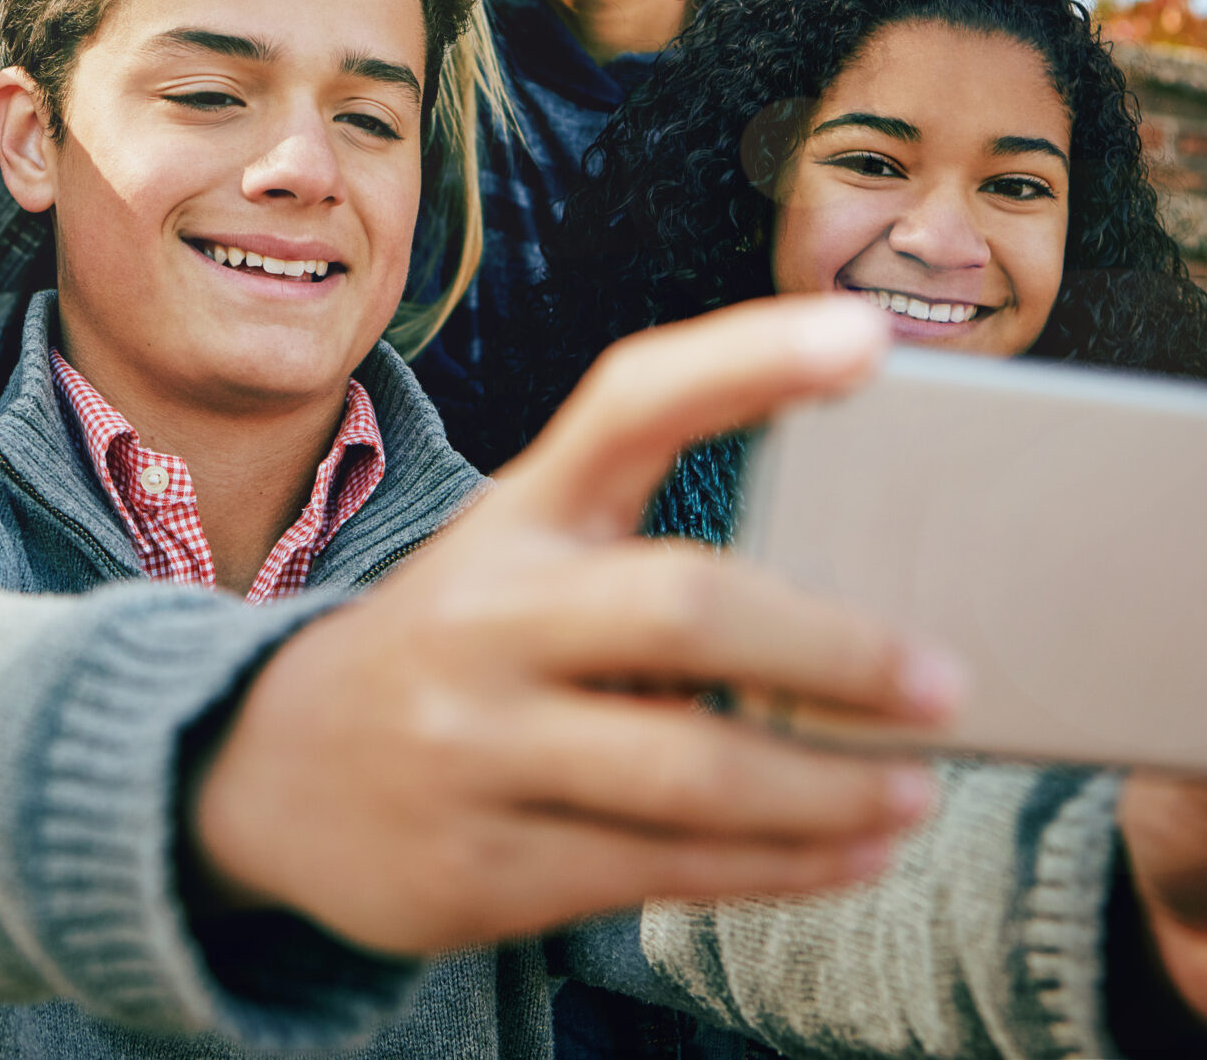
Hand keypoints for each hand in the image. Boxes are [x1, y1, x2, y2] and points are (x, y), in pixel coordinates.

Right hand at [189, 296, 966, 957]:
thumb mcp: (519, 562)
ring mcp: (475, 746)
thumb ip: (649, 560)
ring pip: (690, 769)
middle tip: (942, 681)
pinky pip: (663, 870)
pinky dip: (781, 867)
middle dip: (833, 651)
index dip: (751, 359)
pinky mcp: (481, 866)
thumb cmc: (457, 647)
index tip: (871, 337)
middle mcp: (486, 617)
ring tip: (912, 791)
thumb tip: (868, 613)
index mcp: (514, 515)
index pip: (631, 403)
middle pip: (683, 610)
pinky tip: (847, 852)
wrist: (264, 768)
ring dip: (828, 789)